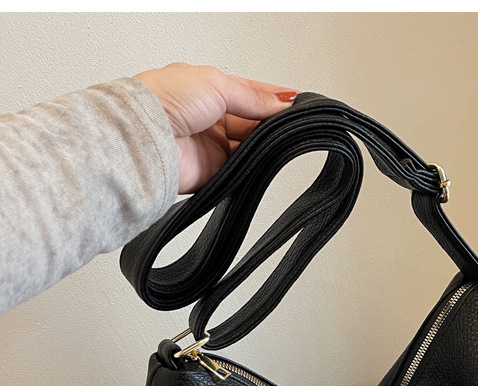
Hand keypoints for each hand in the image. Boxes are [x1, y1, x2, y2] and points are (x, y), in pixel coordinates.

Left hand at [134, 62, 297, 193]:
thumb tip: (280, 102)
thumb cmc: (164, 101)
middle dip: (270, 121)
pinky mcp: (212, 171)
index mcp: (205, 89)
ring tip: (279, 139)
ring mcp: (210, 144)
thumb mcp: (217, 85)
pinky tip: (264, 158)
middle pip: (251, 120)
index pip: (248, 93)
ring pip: (248, 145)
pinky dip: (254, 165)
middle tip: (290, 123)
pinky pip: (241, 169)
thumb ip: (252, 97)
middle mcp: (207, 116)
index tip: (295, 103)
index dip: (272, 98)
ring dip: (263, 142)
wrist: (145, 138)